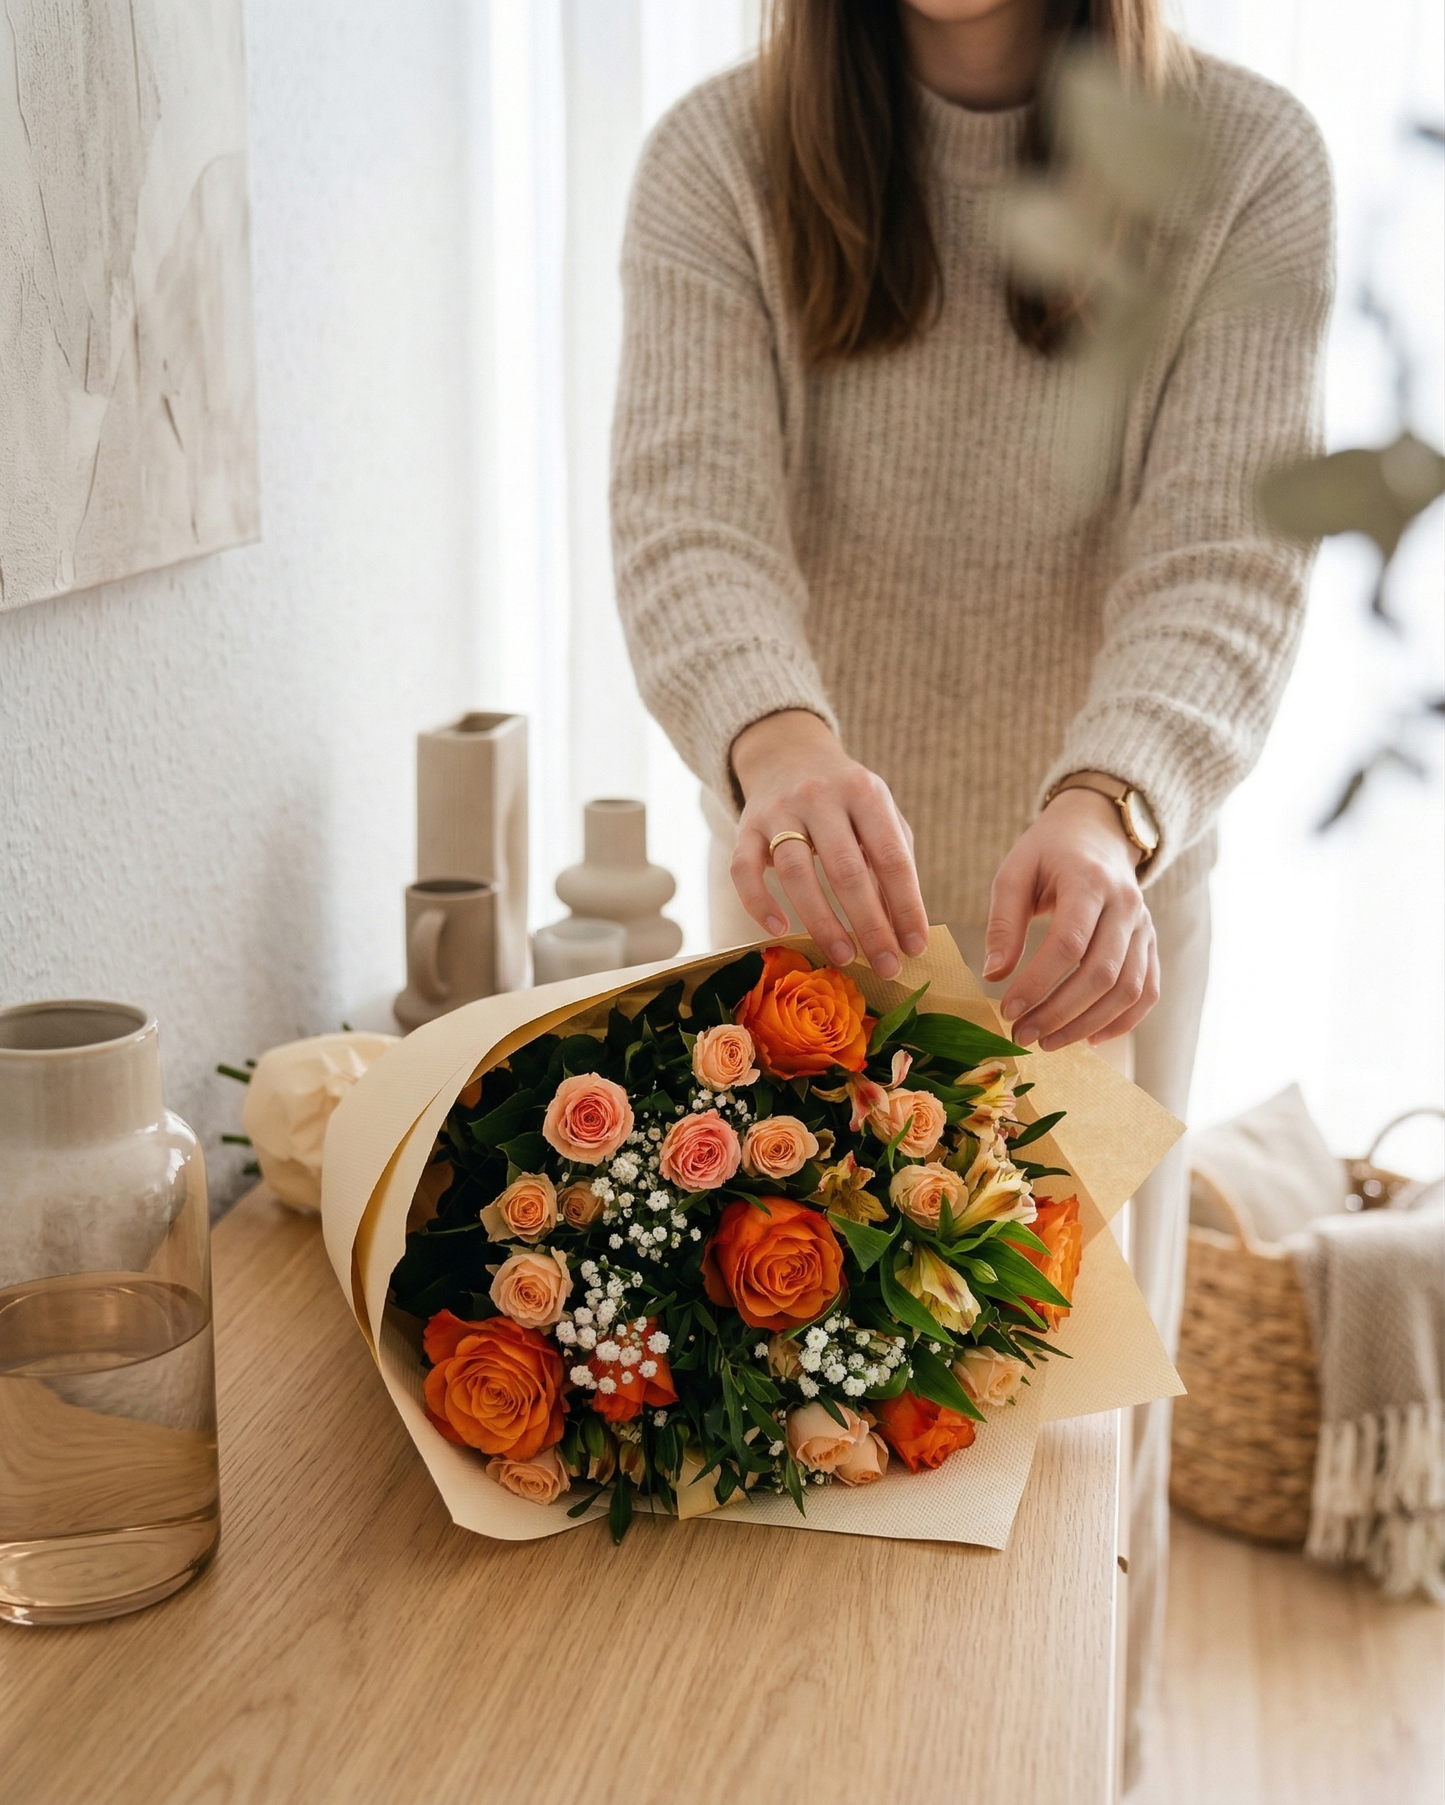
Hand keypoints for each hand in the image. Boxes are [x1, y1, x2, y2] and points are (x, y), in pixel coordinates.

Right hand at [729, 711, 929, 979]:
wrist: (788, 755)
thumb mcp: (878, 817)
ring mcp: (779, 810)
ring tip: (844, 957)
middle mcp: (821, 796)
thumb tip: (904, 930)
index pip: (890, 856)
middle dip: (870, 924)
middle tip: (886, 966)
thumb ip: (893, 865)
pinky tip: (780, 931)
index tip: (915, 947)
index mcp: (864, 793)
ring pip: (796, 872)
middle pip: (846, 869)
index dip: (906, 905)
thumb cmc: (845, 801)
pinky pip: (744, 869)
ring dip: (822, 921)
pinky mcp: (746, 826)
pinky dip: (759, 903)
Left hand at [983, 788, 1159, 1048]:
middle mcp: (1126, 905)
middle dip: (1060, 1012)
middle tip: (1022, 1035)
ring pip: (1128, 989)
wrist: (1098, 831)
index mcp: (1088, 881)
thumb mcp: (1015, 872)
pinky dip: (1123, 1021)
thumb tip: (993, 974)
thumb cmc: (1048, 852)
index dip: (1038, 983)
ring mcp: (1144, 926)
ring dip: (1087, 1024)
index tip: (1007, 1009)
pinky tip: (1089, 1038)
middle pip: (1101, 973)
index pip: (1069, 943)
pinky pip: (1147, 991)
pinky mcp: (1150, 943)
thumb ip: (1004, 922)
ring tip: (1048, 1042)